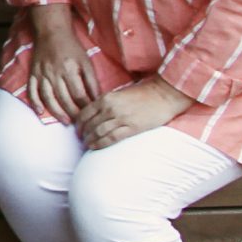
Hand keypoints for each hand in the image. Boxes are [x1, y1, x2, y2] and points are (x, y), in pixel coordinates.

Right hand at [20, 4, 96, 123]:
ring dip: (56, 112)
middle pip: (64, 99)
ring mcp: (42, 74)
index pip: (78, 94)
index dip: (85, 107)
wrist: (51, 32)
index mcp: (70, 70)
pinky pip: (32, 90)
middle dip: (73, 113)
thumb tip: (97, 99)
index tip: (91, 115)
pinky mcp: (33, 73)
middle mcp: (54, 73)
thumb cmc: (72, 48)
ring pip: (48, 98)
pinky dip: (34, 102)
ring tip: (65, 121)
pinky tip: (40, 112)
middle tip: (80, 123)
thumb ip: (91, 81)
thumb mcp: (86, 62)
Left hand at [80, 77, 195, 148]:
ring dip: (90, 141)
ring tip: (87, 146)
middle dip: (83, 134)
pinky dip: (100, 144)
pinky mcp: (132, 127)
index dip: (78, 124)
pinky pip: (111, 138)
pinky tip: (95, 148)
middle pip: (89, 124)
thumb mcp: (119, 94)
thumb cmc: (143, 94)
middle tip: (81, 141)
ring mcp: (121, 118)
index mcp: (106, 98)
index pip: (84, 113)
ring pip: (98, 132)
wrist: (164, 94)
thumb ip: (106, 103)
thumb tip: (95, 115)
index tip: (77, 130)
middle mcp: (110, 108)